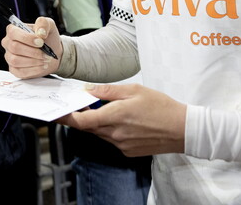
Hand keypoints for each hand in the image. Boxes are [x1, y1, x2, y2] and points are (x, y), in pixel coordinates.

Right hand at [1, 16, 62, 78]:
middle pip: (15, 48)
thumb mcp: (48, 25)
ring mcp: (10, 57)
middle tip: (45, 53)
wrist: (52, 52)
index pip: (13, 33)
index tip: (40, 42)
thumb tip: (40, 33)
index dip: (27, 38)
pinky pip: (20, 72)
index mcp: (13, 30)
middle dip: (33, 52)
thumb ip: (43, 23)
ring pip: (16, 61)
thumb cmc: (47, 38)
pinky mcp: (14, 69)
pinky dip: (34, 70)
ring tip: (45, 59)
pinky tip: (42, 66)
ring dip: (33, 61)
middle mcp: (8, 43)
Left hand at [59, 83, 186, 155]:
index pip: (81, 121)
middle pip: (89, 127)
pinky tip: (124, 120)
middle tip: (84, 102)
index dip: (66, 117)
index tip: (57, 111)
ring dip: (98, 122)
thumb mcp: (134, 90)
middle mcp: (115, 134)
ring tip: (111, 108)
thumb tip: (88, 90)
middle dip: (84, 115)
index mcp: (115, 116)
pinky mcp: (128, 151)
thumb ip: (108, 90)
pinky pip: (112, 139)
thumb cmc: (161, 106)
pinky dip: (111, 129)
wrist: (182, 130)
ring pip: (100, 133)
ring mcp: (121, 145)